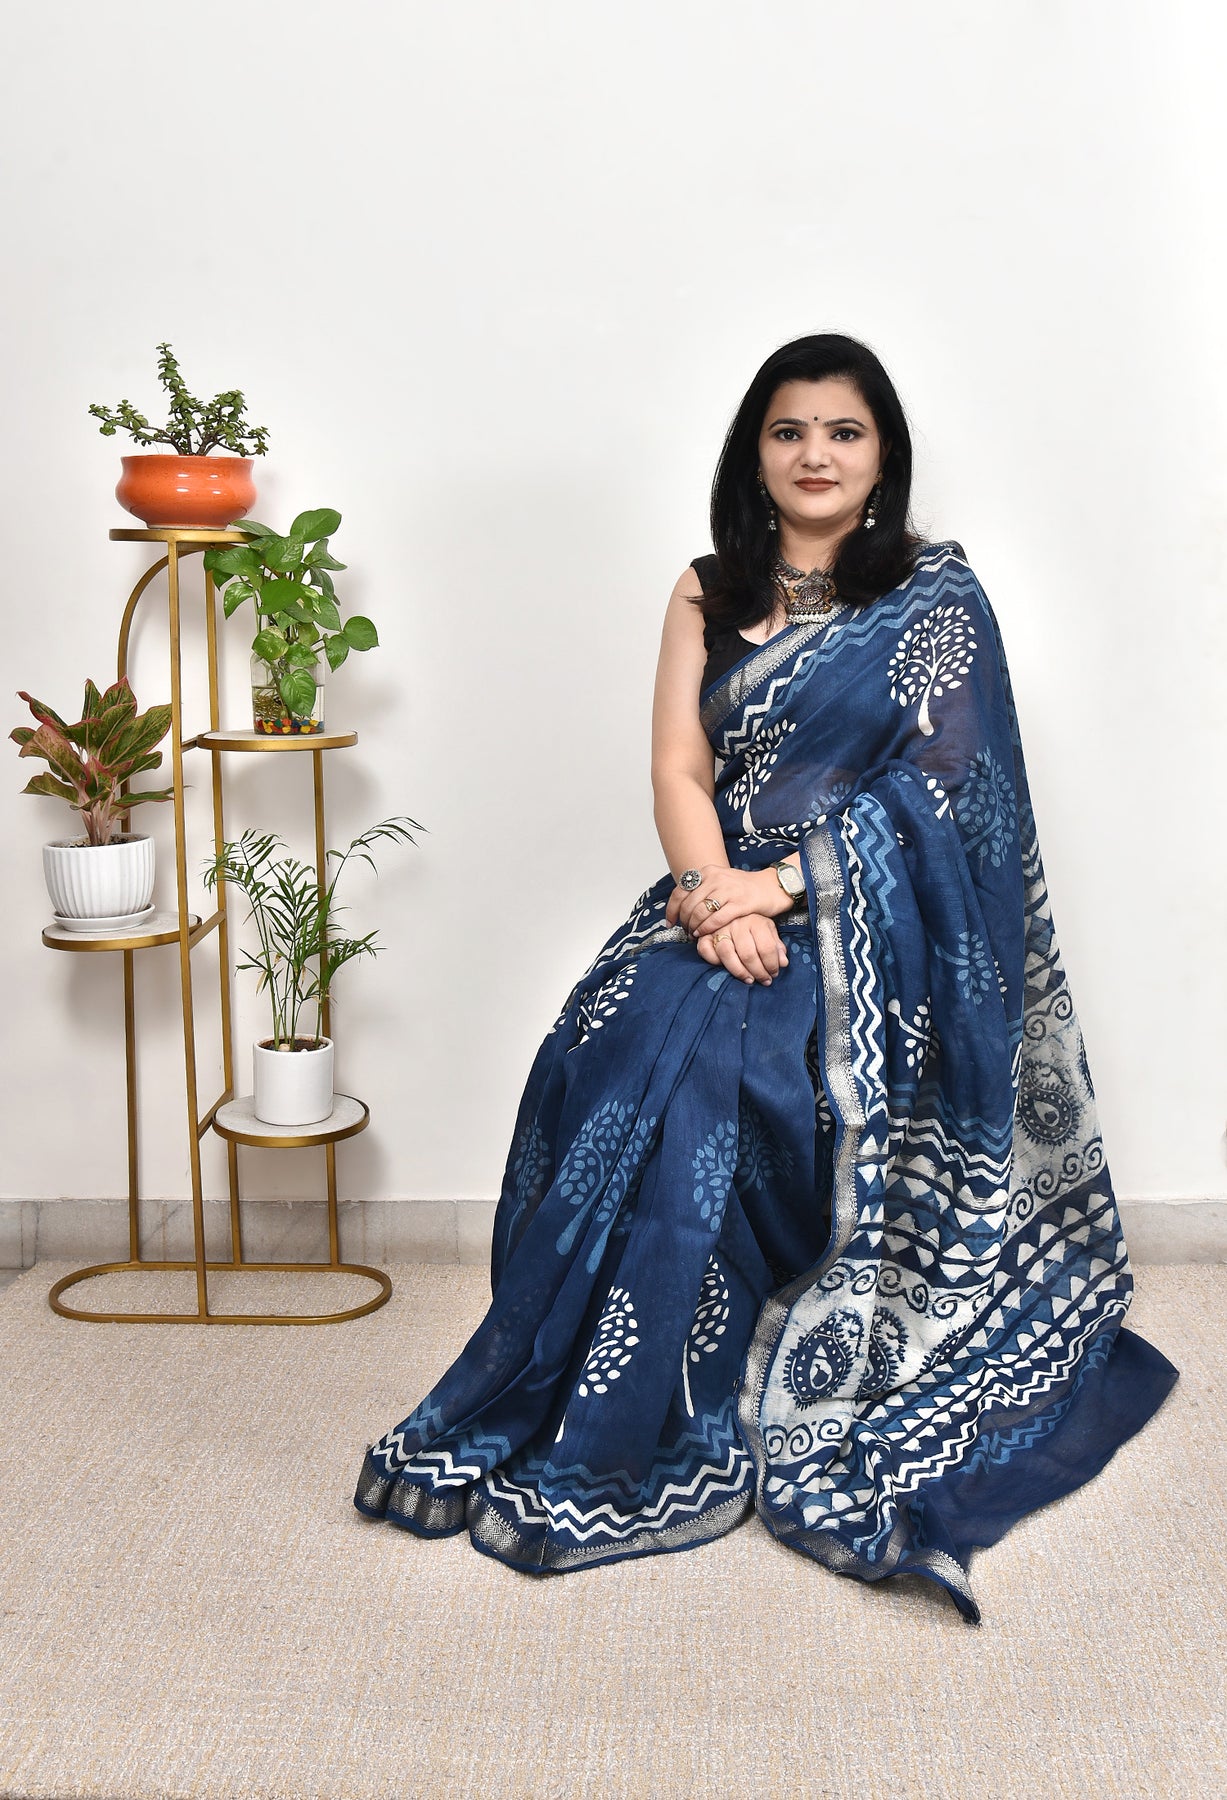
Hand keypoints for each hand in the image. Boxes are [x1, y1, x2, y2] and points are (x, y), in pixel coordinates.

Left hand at [667, 864, 792, 938]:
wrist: (771, 886)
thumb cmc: (743, 888)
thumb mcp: (719, 881)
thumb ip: (701, 890)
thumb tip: (680, 907)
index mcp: (708, 872)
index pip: (680, 891)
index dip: (671, 910)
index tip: (670, 922)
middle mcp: (716, 878)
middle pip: (688, 904)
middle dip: (684, 921)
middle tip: (685, 931)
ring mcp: (729, 890)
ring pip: (700, 912)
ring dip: (694, 926)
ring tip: (694, 934)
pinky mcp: (740, 903)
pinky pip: (716, 919)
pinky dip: (706, 929)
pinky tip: (704, 934)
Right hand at [696, 915, 788, 984]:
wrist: (731, 905)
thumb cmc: (752, 921)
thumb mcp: (768, 928)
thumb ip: (776, 945)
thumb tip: (783, 963)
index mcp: (755, 921)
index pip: (766, 948)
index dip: (772, 965)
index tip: (774, 973)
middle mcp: (737, 924)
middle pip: (748, 954)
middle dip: (758, 972)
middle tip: (764, 981)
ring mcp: (720, 928)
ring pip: (727, 954)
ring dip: (739, 971)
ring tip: (748, 979)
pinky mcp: (705, 934)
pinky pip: (705, 950)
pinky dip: (713, 960)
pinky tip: (723, 967)